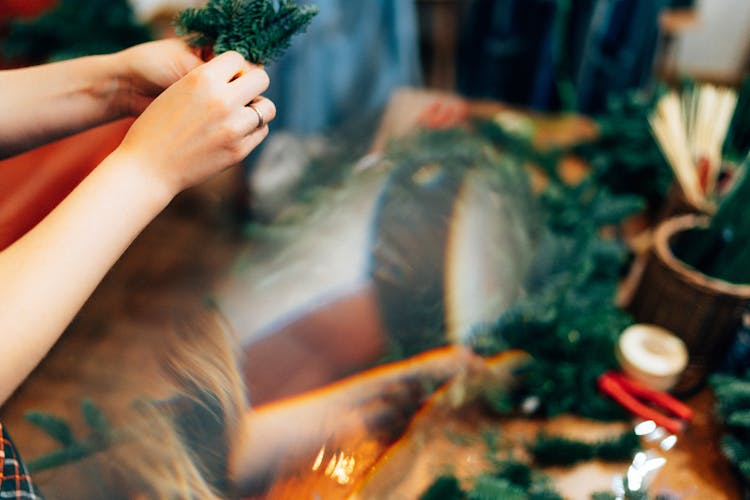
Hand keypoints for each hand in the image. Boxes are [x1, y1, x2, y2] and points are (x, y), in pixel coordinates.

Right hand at [114, 50, 275, 196]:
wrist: (147, 167)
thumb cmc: (156, 127)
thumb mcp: (177, 90)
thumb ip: (208, 81)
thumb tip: (240, 75)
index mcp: (203, 78)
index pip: (238, 58)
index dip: (234, 68)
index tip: (229, 77)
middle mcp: (222, 100)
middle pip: (261, 78)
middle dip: (253, 84)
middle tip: (242, 93)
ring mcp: (233, 127)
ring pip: (267, 108)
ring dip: (257, 108)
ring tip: (240, 114)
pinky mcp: (239, 150)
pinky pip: (261, 131)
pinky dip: (253, 129)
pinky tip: (236, 131)